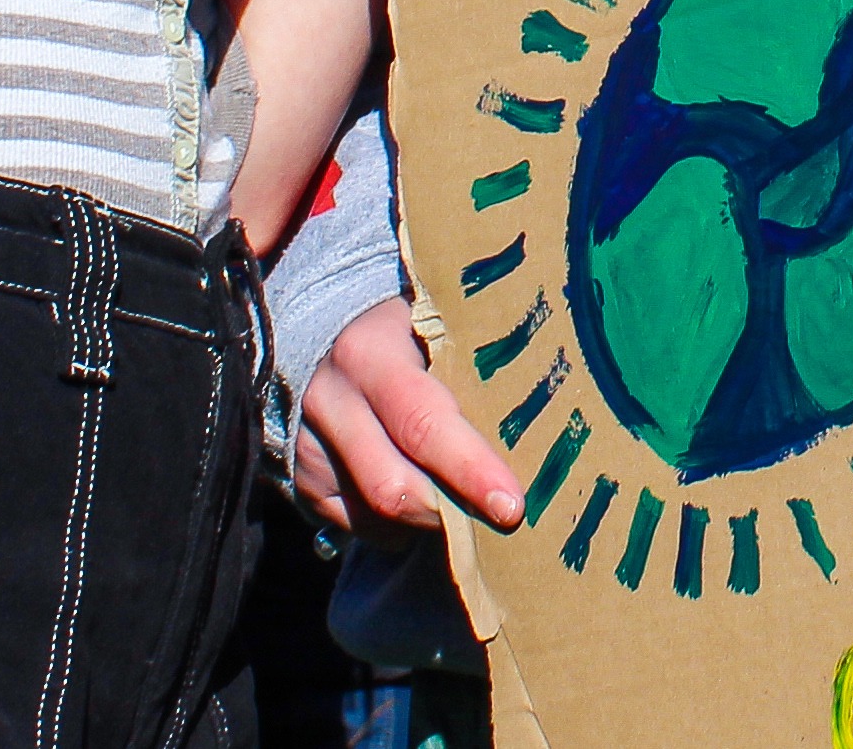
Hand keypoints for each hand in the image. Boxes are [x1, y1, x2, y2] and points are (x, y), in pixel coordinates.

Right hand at [290, 296, 529, 534]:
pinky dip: (394, 528)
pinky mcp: (300, 478)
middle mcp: (330, 399)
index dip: (469, 468)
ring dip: (425, 522)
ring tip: (462, 505)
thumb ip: (476, 359)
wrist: (324, 327)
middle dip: (452, 513)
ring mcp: (308, 443)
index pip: (422, 421)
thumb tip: (551, 411)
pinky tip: (420, 503)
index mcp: (370, 353)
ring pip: (374, 515)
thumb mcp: (437, 323)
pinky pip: (354, 526)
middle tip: (501, 519)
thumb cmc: (410, 328)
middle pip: (393, 484)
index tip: (511, 505)